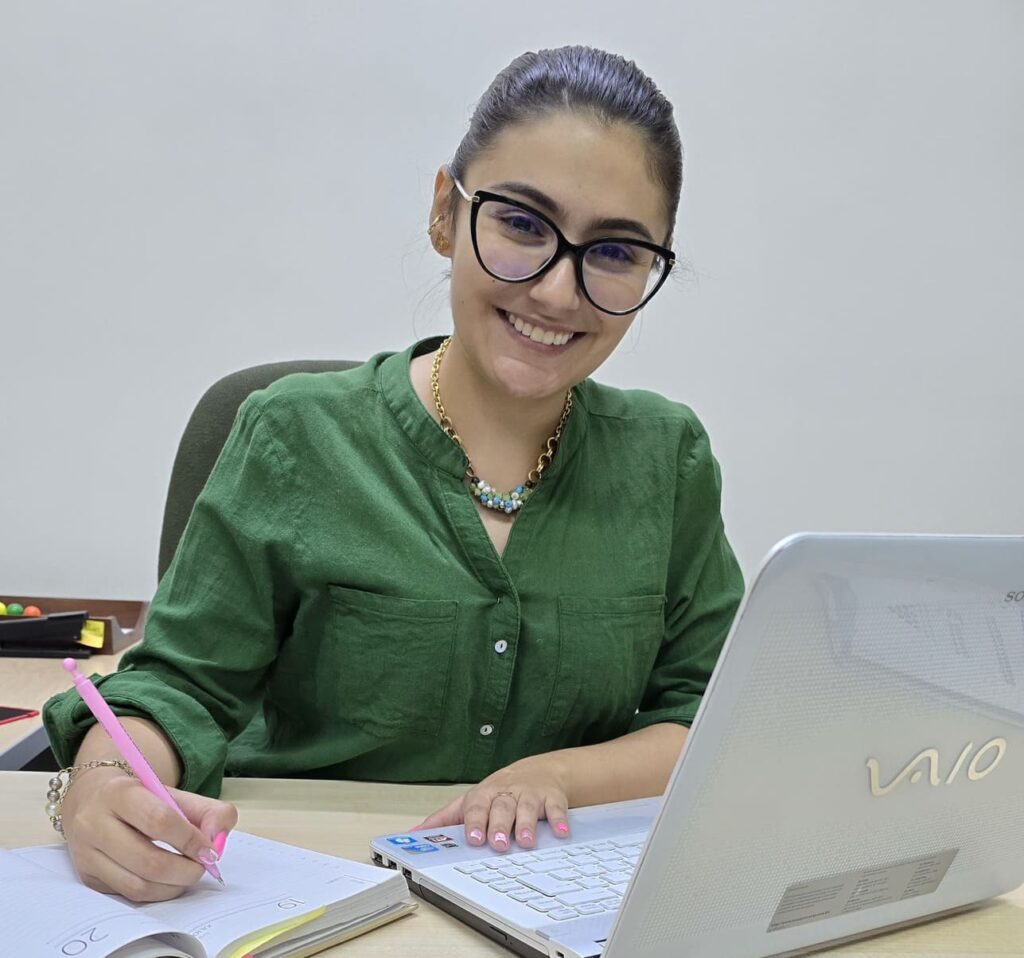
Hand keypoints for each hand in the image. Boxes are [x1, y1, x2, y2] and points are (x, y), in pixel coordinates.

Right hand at [61, 765, 237, 901]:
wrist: (92, 798)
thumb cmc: (141, 797)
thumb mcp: (174, 793)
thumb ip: (208, 811)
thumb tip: (218, 841)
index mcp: (119, 793)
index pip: (159, 820)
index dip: (189, 839)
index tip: (209, 850)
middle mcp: (95, 824)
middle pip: (147, 860)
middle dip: (184, 870)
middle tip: (202, 868)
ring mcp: (86, 854)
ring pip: (136, 885)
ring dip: (172, 887)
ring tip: (188, 875)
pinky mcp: (87, 878)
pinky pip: (127, 895)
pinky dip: (156, 893)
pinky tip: (168, 882)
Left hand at [414, 756, 570, 852]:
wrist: (538, 771)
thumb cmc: (499, 792)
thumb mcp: (471, 802)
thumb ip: (443, 819)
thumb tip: (413, 835)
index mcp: (484, 795)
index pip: (476, 806)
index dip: (474, 822)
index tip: (473, 838)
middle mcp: (506, 793)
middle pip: (501, 807)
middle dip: (499, 824)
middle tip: (496, 843)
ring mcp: (530, 794)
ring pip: (527, 808)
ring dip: (526, 824)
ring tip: (525, 842)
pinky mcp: (552, 798)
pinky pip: (557, 808)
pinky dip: (559, 820)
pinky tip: (561, 833)